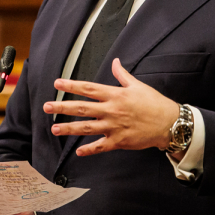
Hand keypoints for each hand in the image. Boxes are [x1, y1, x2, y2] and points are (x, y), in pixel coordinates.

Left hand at [44, 58, 179, 157]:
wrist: (169, 123)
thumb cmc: (154, 103)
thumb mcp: (138, 86)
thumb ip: (122, 75)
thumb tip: (116, 62)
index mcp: (115, 95)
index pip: (89, 89)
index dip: (72, 86)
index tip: (57, 83)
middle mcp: (111, 110)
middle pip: (82, 108)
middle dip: (62, 107)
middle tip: (46, 107)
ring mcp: (114, 127)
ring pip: (86, 128)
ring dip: (69, 129)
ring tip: (54, 129)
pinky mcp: (119, 141)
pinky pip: (100, 147)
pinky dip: (89, 150)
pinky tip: (78, 152)